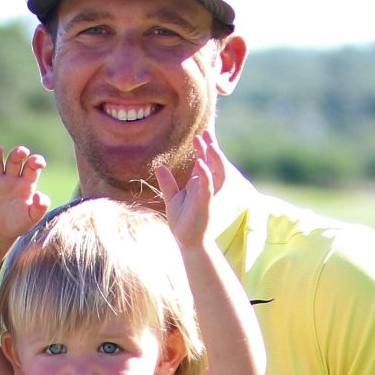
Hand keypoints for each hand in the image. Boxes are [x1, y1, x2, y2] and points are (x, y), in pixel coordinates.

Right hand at [0, 145, 50, 247]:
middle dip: (17, 154)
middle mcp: (11, 177)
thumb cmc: (18, 223)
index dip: (36, 161)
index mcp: (26, 182)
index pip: (32, 166)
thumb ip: (40, 207)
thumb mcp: (32, 218)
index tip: (37, 163)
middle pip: (14, 160)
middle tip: (21, 152)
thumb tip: (39, 195)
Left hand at [157, 131, 227, 250]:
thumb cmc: (182, 221)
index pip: (203, 162)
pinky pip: (208, 187)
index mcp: (198, 184)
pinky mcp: (206, 203)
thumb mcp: (172, 197)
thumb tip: (159, 166)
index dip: (202, 149)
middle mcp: (205, 187)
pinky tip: (201, 164)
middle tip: (205, 133)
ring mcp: (207, 194)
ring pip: (215, 172)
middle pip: (212, 163)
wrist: (186, 240)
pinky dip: (205, 175)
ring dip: (213, 158)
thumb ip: (167, 182)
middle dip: (210, 148)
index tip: (198, 136)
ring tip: (209, 144)